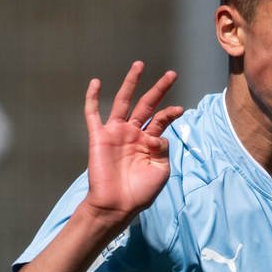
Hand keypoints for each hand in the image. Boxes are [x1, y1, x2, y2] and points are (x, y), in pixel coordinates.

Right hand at [82, 61, 183, 225]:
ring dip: (131, 83)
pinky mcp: (99, 136)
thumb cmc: (140, 192)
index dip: (170, 113)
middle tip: (172, 74)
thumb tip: (157, 134)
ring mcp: (116, 133)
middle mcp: (133, 133)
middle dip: (158, 89)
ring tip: (139, 65)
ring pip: (123, 102)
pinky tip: (96, 82)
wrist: (117, 205)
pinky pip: (93, 114)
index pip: (161, 120)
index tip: (179, 110)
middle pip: (146, 105)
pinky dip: (92, 98)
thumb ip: (163, 149)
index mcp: (149, 142)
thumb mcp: (161, 171)